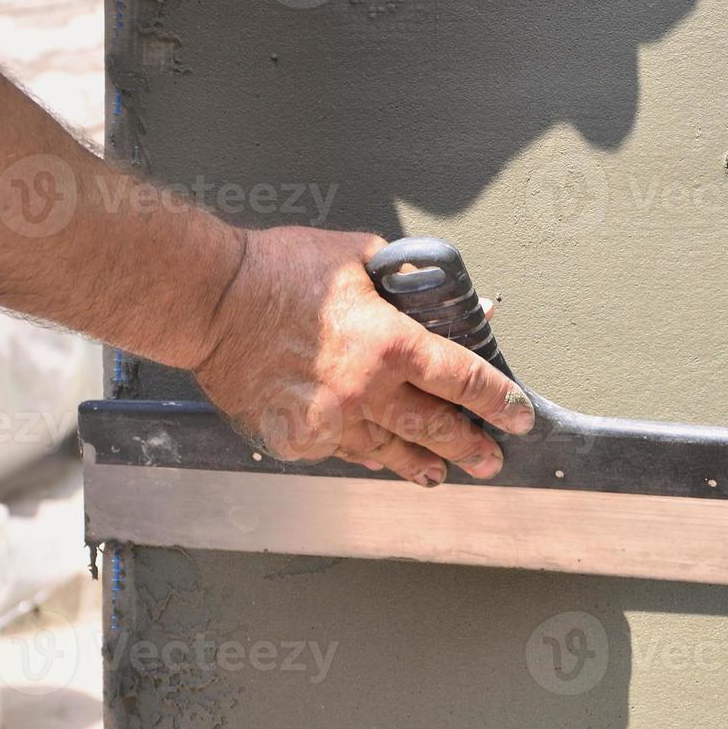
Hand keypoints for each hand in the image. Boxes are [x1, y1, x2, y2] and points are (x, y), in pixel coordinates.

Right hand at [192, 226, 534, 485]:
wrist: (208, 301)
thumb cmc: (278, 271)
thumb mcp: (356, 257)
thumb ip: (407, 280)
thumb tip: (449, 295)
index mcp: (390, 344)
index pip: (464, 380)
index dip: (499, 401)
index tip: (519, 415)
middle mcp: (367, 391)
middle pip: (437, 428)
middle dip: (472, 446)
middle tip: (491, 458)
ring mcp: (331, 422)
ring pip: (392, 452)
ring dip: (423, 463)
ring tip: (441, 472)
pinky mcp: (298, 439)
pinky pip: (344, 453)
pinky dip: (367, 455)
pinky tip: (381, 458)